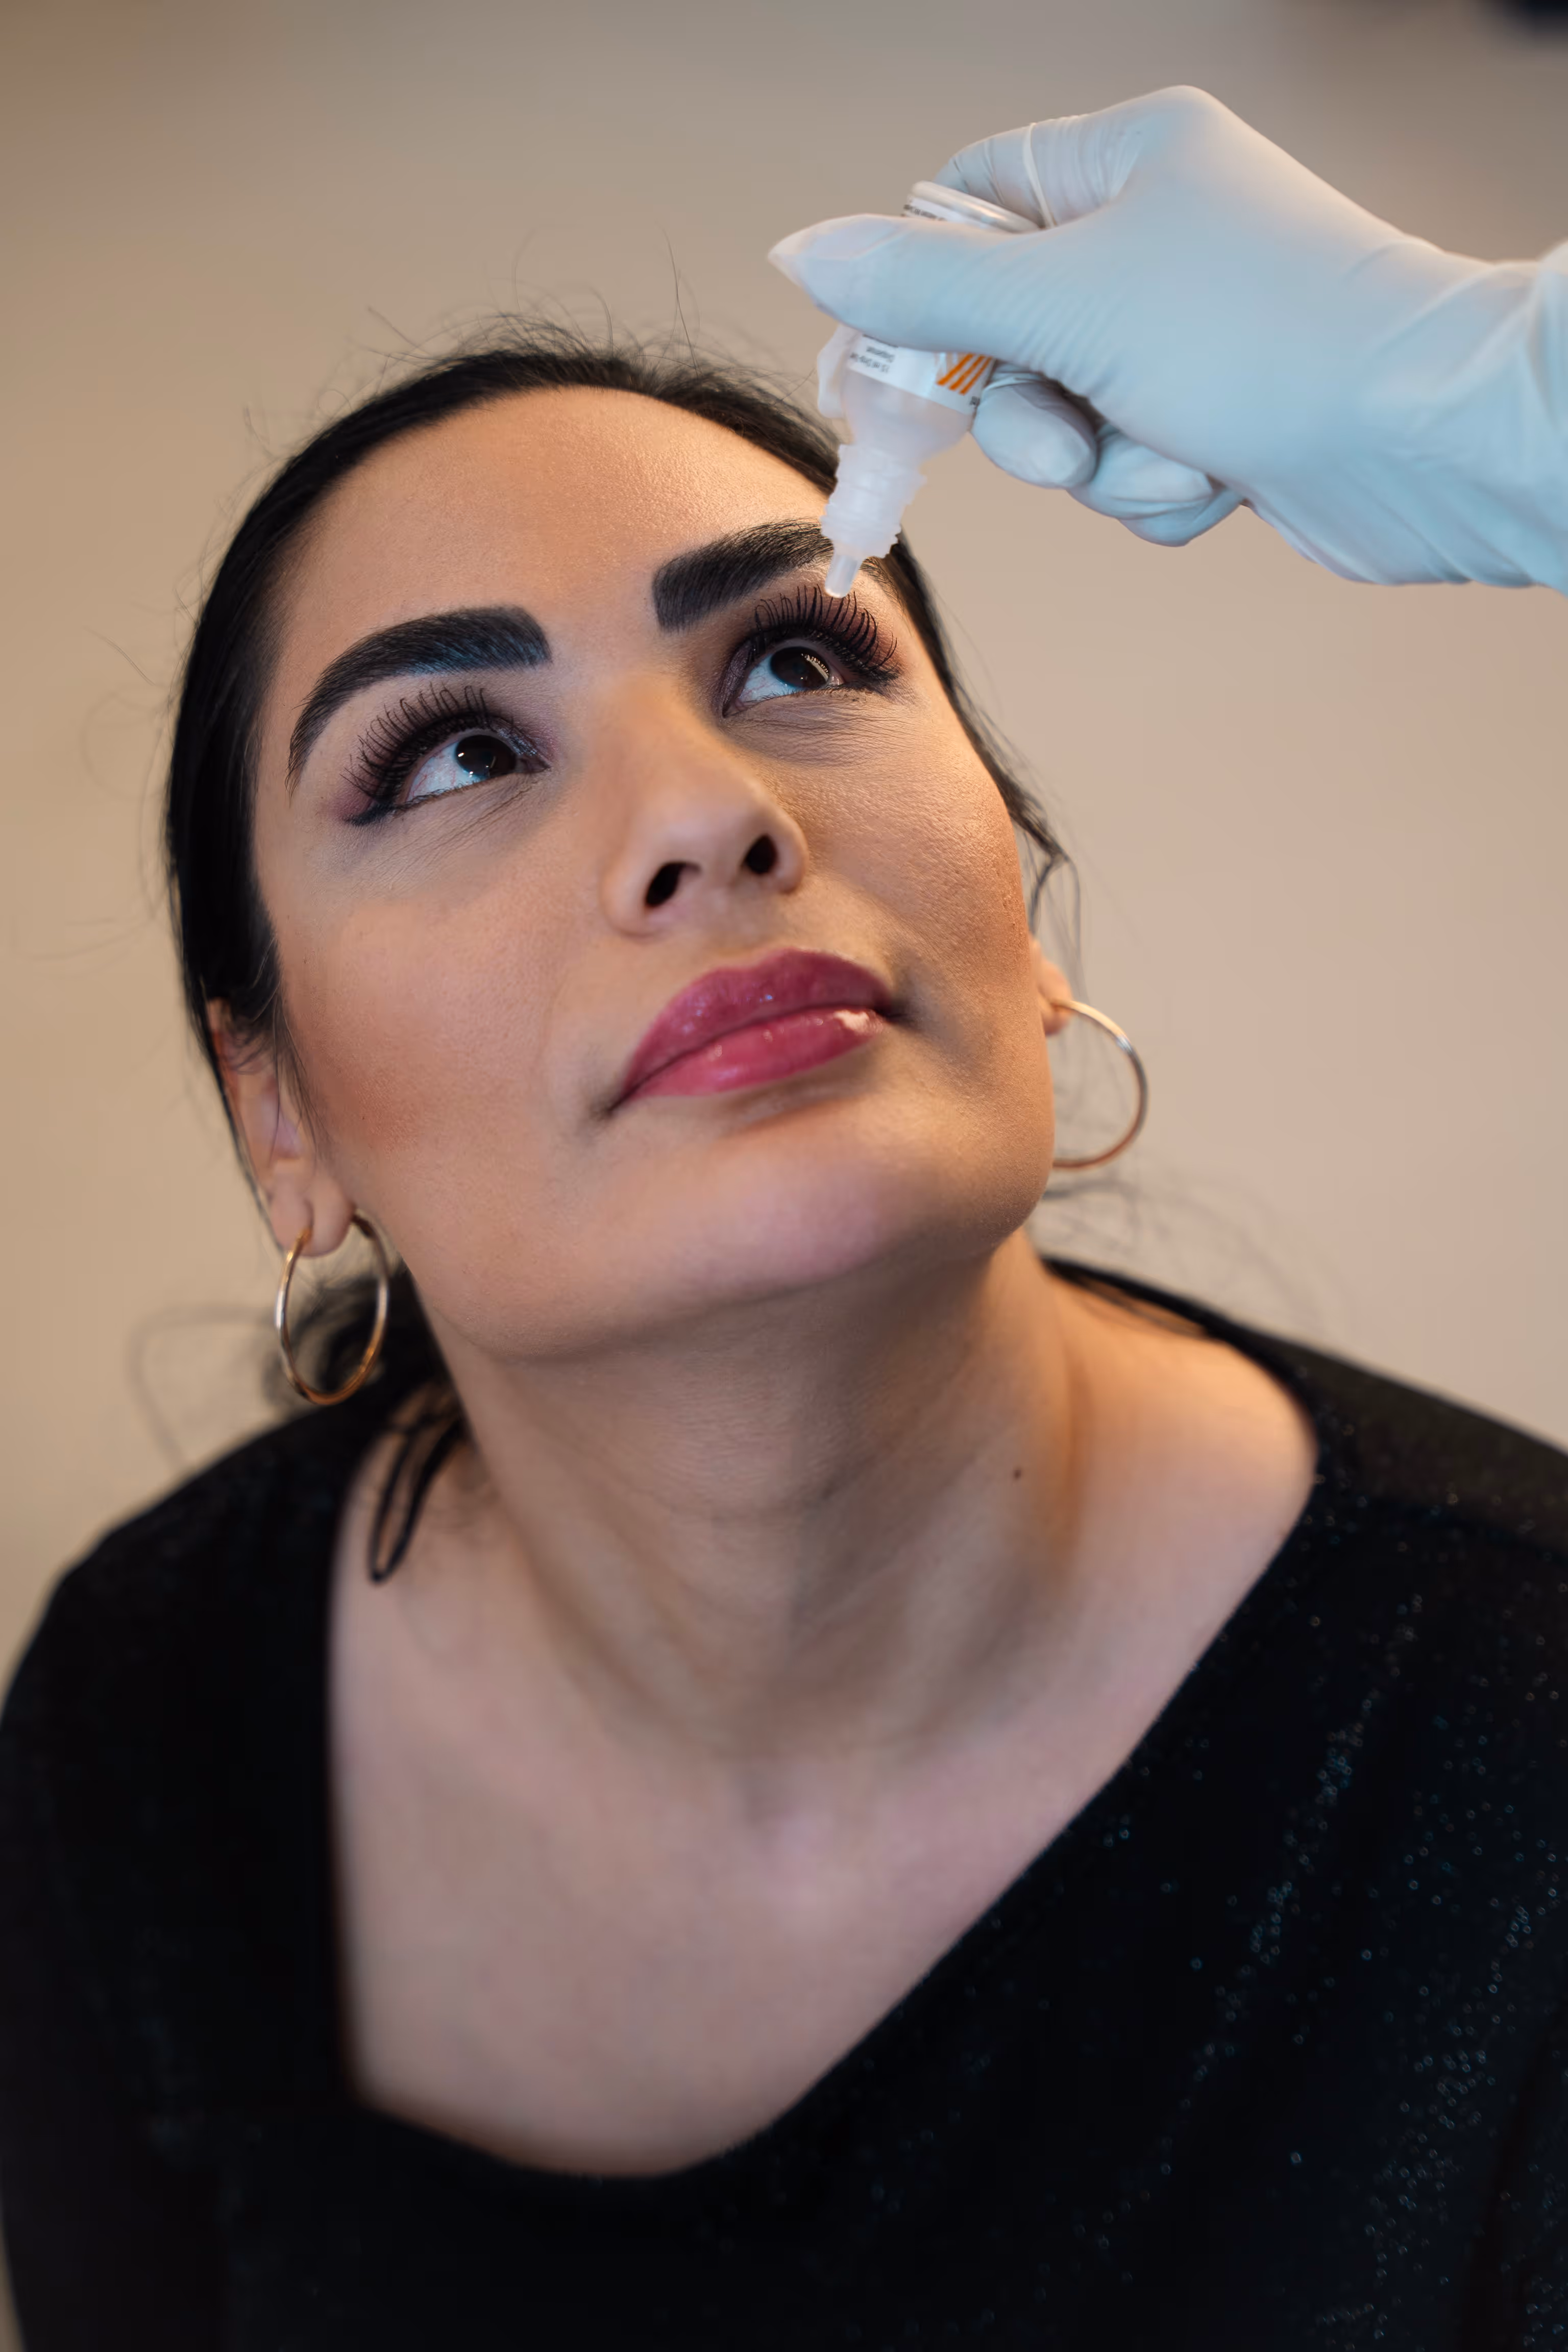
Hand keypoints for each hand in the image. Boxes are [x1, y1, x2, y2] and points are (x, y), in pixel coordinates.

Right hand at [770, 88, 1567, 589]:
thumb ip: (924, 291)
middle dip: (1031, 415)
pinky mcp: (1219, 423)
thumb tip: (801, 254)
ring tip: (1177, 451)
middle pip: (1002, 340)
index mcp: (1121, 162)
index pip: (964, 210)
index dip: (914, 298)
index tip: (872, 376)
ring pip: (1067, 425)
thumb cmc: (1262, 334)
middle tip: (1069, 430)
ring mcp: (1187, 337)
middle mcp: (1154, 239)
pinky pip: (1131, 477)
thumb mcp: (1064, 300)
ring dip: (1106, 466)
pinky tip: (1221, 480)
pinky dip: (1160, 495)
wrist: (1422, 438)